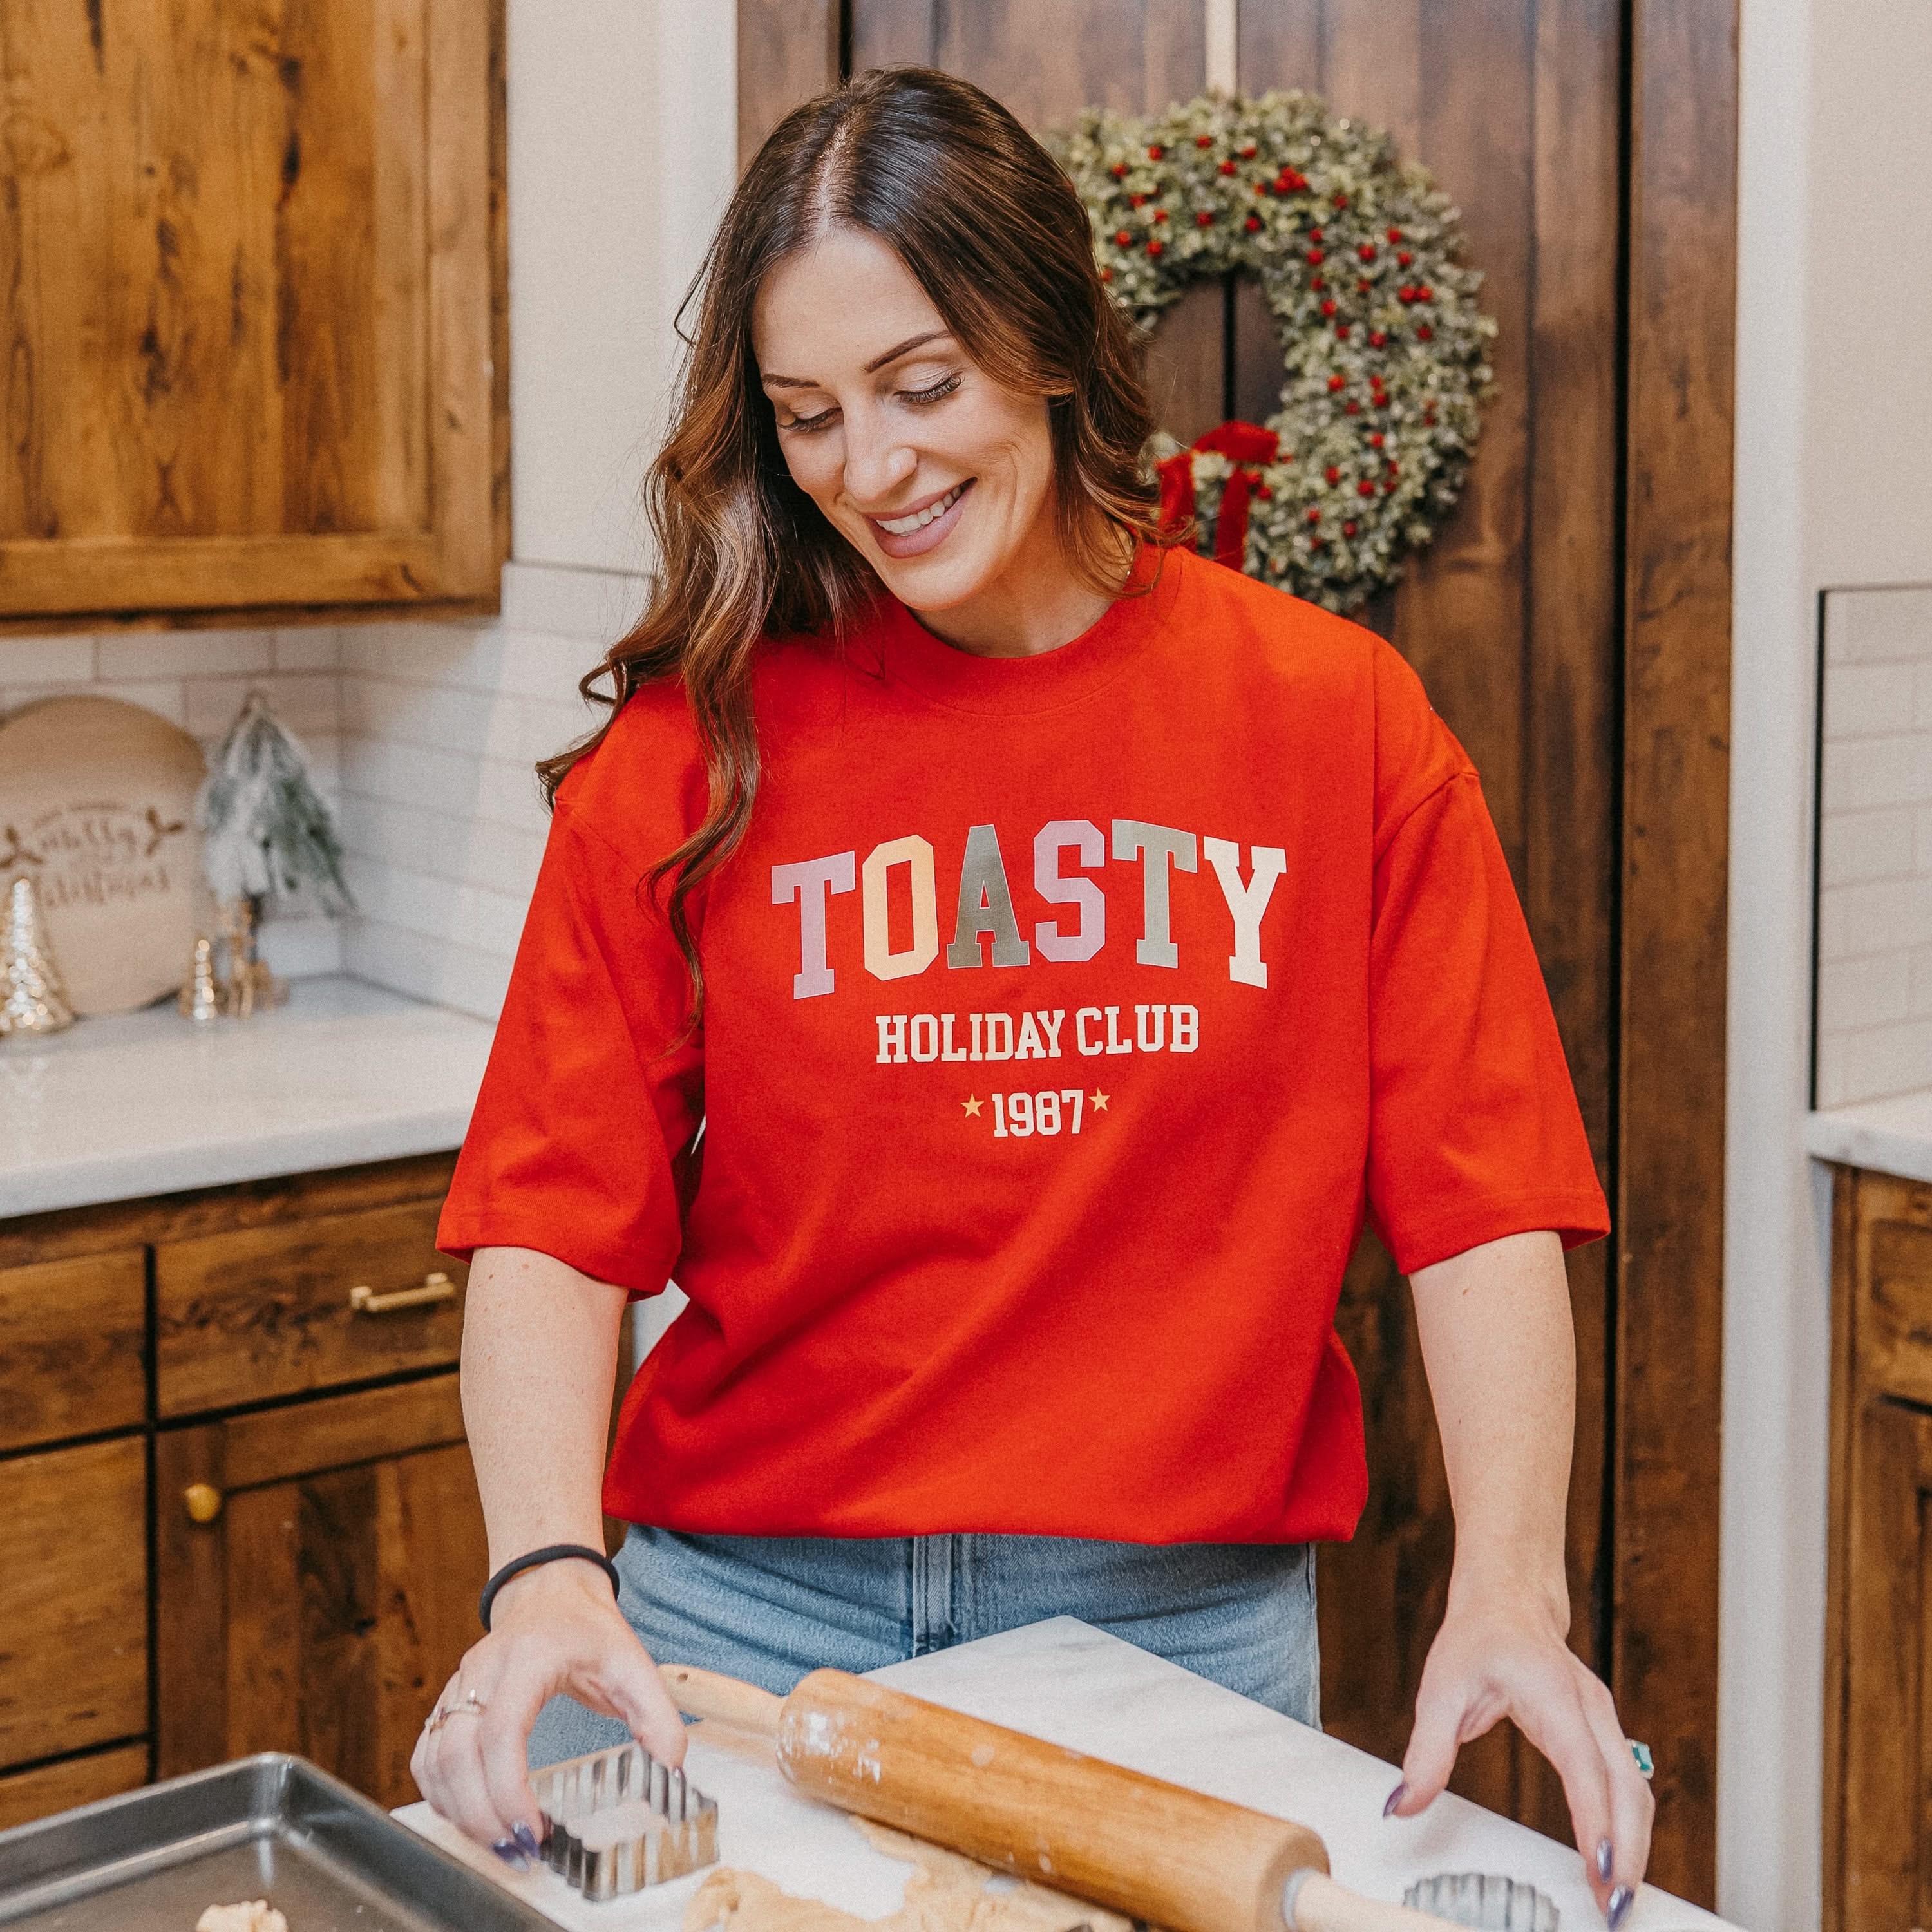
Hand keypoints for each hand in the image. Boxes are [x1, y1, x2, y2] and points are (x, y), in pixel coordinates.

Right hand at [409, 1557, 686, 1863]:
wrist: (550, 1590)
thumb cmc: (588, 1629)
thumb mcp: (633, 1662)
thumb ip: (657, 1713)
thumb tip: (671, 1765)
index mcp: (530, 1659)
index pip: (502, 1731)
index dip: (508, 1789)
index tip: (532, 1830)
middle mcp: (483, 1671)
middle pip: (457, 1754)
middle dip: (480, 1814)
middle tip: (516, 1851)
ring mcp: (459, 1685)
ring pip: (433, 1759)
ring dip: (458, 1810)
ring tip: (498, 1842)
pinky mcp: (448, 1701)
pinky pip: (425, 1756)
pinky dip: (439, 1794)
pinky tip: (471, 1815)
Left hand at [1385, 1581, 1652, 1926]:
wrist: (1508, 1599)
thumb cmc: (1476, 1638)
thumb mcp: (1440, 1688)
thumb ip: (1425, 1750)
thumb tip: (1402, 1805)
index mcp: (1554, 1695)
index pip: (1584, 1767)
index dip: (1596, 1819)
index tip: (1601, 1868)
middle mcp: (1590, 1709)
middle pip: (1626, 1788)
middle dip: (1628, 1851)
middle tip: (1612, 1909)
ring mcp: (1603, 1720)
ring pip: (1634, 1790)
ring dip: (1633, 1846)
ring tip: (1613, 1899)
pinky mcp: (1603, 1732)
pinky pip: (1626, 1786)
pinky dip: (1627, 1827)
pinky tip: (1611, 1863)